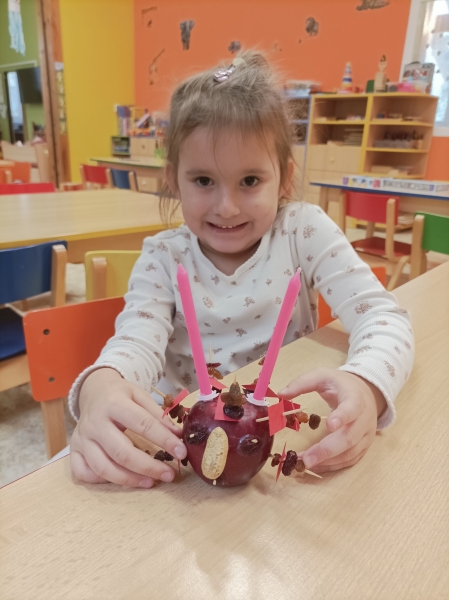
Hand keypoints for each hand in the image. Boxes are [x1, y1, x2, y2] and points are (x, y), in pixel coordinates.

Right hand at [70, 367, 186, 487]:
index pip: (142, 424)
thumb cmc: (120, 395)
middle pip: (121, 452)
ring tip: (151, 482)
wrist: (93, 390)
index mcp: (113, 403)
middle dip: (148, 467)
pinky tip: (121, 478)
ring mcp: (81, 438)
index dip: (164, 440)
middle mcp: (94, 423)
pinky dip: (102, 481)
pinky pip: (84, 473)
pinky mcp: (74, 450)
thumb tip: (178, 437)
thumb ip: (158, 416)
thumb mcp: (140, 396)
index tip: (181, 452)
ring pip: (103, 468)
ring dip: (129, 479)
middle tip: (169, 474)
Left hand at [278, 368, 386, 473]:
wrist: (366, 393)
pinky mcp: (363, 447)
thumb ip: (302, 383)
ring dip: (327, 461)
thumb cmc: (341, 385)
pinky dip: (332, 466)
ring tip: (304, 464)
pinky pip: (349, 460)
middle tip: (306, 460)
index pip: (352, 407)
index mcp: (355, 397)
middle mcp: (364, 419)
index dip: (342, 417)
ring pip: (349, 453)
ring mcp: (365, 435)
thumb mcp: (322, 376)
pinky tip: (315, 467)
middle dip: (327, 450)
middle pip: (349, 437)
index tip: (329, 425)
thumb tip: (281, 394)